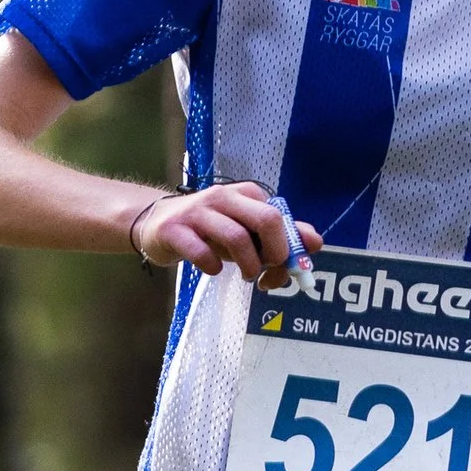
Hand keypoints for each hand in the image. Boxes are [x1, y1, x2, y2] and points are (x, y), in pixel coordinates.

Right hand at [132, 181, 321, 283]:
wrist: (155, 224)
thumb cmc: (208, 229)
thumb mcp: (245, 229)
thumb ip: (281, 234)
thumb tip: (315, 242)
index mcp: (245, 194)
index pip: (280, 217)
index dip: (289, 247)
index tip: (283, 267)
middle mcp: (223, 198)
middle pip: (266, 219)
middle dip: (274, 252)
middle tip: (268, 271)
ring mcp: (197, 213)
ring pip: (236, 237)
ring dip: (248, 265)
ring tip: (247, 276)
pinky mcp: (174, 231)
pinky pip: (201, 252)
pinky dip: (213, 267)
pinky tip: (214, 269)